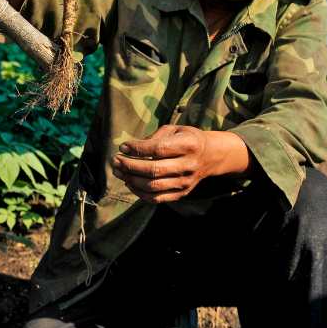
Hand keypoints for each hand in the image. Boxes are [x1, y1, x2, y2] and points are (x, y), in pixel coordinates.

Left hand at [111, 126, 249, 202]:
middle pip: (154, 170)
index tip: (123, 147)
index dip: (138, 149)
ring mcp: (186, 182)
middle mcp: (188, 165)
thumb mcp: (175, 129)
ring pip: (153, 186)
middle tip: (115, 161)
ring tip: (118, 172)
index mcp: (189, 144)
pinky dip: (140, 193)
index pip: (159, 149)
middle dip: (130, 166)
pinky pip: (157, 198)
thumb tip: (130, 148)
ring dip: (131, 180)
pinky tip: (130, 183)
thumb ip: (155, 136)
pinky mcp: (182, 193)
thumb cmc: (187, 139)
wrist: (211, 156)